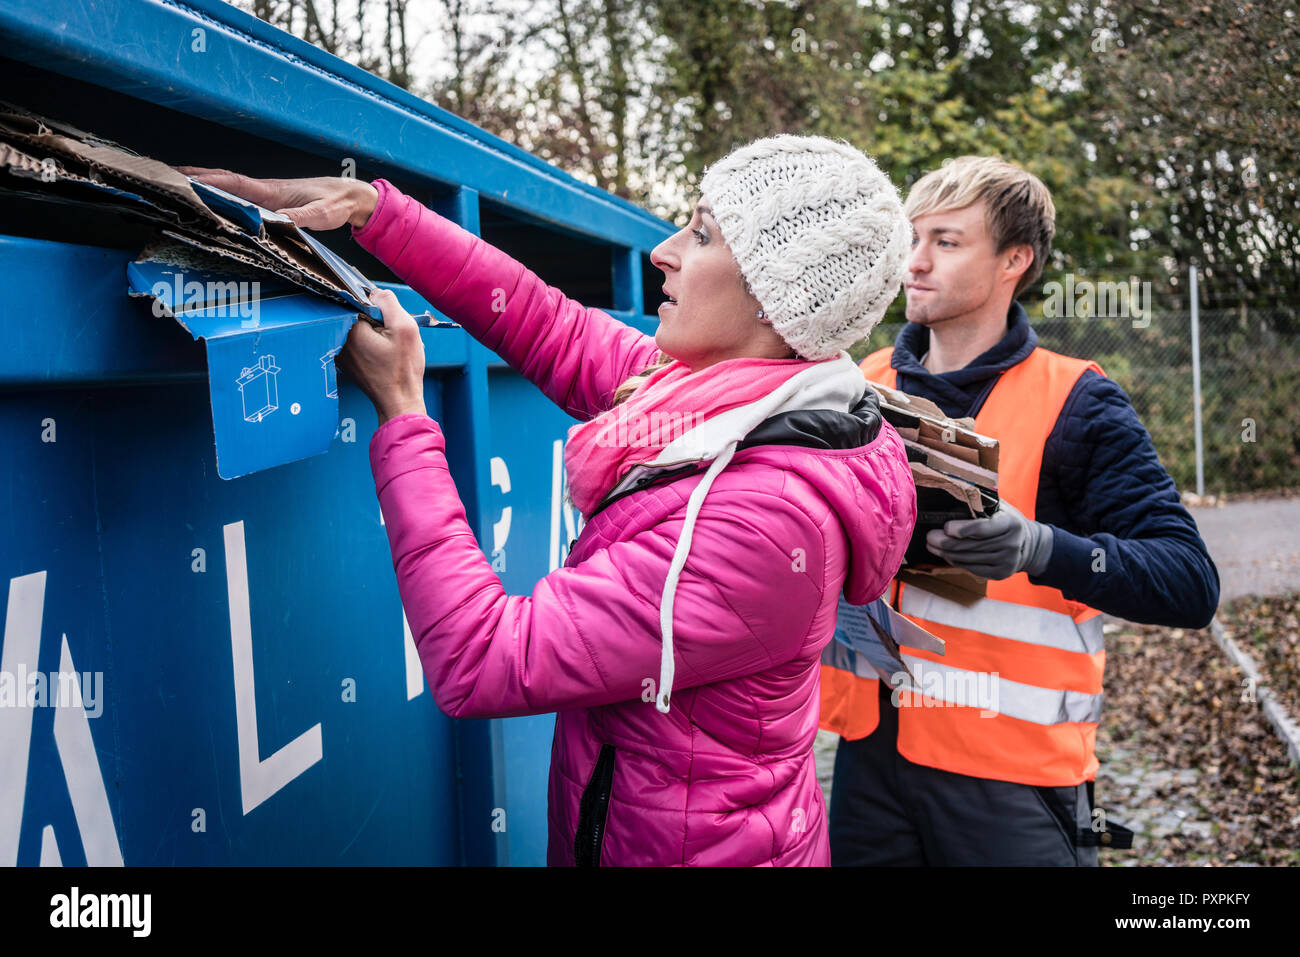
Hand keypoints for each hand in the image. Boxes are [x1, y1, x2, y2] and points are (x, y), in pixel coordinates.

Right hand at [176, 167, 378, 229]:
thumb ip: (300, 217)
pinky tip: (214, 203)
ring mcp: (267, 195)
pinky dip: (223, 196)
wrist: (350, 196)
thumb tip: (277, 222)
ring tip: (180, 189)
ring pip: (230, 189)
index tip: (183, 179)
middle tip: (167, 178)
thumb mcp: (321, 213)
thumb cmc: (337, 202)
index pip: (233, 182)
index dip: (208, 180)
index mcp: (272, 190)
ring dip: (206, 187)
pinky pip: (241, 197)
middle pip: (224, 182)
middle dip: (196, 179)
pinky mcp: (272, 202)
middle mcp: (265, 190)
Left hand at [337, 289, 427, 425]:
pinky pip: (357, 344)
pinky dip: (371, 345)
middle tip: (391, 336)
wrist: (400, 402)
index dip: (377, 307)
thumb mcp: (405, 327)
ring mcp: (341, 355)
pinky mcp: (347, 364)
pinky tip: (384, 356)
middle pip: (358, 316)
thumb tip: (375, 292)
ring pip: (358, 330)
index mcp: (351, 330)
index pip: (358, 302)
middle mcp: (340, 341)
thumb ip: (388, 302)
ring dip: (374, 333)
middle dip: (376, 321)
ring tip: (388, 348)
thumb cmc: (404, 369)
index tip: (388, 319)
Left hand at [924, 500, 1053, 579]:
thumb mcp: (1000, 506)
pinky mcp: (1000, 573)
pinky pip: (971, 568)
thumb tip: (951, 487)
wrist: (1029, 544)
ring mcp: (1007, 561)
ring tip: (932, 545)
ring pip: (967, 558)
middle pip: (970, 546)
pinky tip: (946, 554)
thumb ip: (980, 500)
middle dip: (945, 542)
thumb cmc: (1005, 519)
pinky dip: (955, 561)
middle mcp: (1011, 543)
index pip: (983, 528)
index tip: (946, 527)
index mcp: (1011, 523)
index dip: (962, 529)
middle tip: (929, 536)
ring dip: (945, 552)